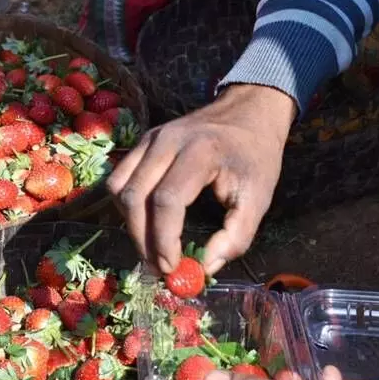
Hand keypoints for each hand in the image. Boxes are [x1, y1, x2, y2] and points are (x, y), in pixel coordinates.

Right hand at [106, 84, 296, 274]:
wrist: (248, 112)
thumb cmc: (255, 156)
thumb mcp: (259, 197)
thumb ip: (236, 236)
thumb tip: (204, 268)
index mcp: (200, 151)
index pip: (167, 200)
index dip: (164, 239)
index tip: (173, 267)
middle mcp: (166, 141)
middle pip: (135, 196)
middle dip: (142, 239)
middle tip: (158, 267)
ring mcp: (149, 139)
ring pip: (119, 188)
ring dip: (130, 224)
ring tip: (150, 247)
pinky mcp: (142, 142)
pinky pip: (119, 178)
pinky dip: (126, 206)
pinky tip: (144, 222)